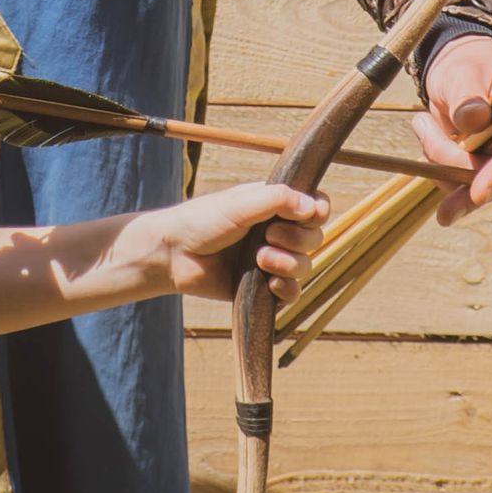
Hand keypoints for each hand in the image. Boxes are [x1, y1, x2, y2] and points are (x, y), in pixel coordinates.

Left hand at [143, 182, 329, 303]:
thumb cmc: (201, 221)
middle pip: (315, 238)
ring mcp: (271, 260)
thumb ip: (278, 199)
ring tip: (259, 259)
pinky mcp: (262, 287)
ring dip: (288, 263)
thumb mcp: (240, 203)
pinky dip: (287, 289)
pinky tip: (270, 284)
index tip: (308, 215)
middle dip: (298, 239)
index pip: (315, 207)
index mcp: (275, 206)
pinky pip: (292, 293)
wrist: (173, 255)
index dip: (318, 212)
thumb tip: (313, 208)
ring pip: (305, 266)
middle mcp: (277, 232)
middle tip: (268, 236)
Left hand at [416, 35, 491, 225]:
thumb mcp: (463, 73)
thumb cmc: (472, 68)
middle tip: (421, 127)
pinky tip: (433, 147)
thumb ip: (467, 96)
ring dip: (450, 167)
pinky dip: (450, 175)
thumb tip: (474, 120)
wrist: (466, 80)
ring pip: (491, 187)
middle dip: (462, 168)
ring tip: (426, 125)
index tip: (478, 193)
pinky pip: (479, 191)